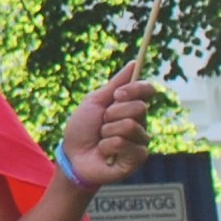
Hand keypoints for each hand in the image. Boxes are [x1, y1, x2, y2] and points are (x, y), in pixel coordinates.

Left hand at [58, 59, 160, 188]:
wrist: (72, 156)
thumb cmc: (82, 129)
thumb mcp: (95, 102)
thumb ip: (116, 84)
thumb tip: (134, 62)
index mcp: (130, 106)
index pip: (147, 90)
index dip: (135, 89)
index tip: (117, 95)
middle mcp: (140, 122)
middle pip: (139, 107)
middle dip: (113, 113)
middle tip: (102, 123)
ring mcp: (140, 141)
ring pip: (130, 126)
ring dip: (107, 131)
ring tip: (101, 139)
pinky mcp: (137, 158)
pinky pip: (124, 144)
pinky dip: (107, 146)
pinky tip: (104, 153)